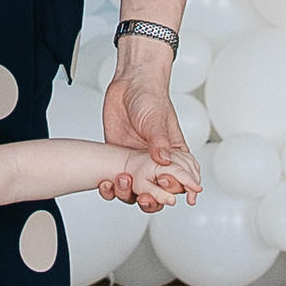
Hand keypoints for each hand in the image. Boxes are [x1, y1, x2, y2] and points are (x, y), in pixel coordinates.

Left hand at [102, 51, 200, 202]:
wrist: (127, 85)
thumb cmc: (150, 97)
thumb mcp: (156, 119)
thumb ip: (159, 140)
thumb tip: (164, 160)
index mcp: (174, 154)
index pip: (180, 181)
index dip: (175, 191)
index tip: (169, 195)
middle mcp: (155, 163)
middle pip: (157, 194)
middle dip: (152, 200)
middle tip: (144, 196)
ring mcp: (136, 163)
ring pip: (135, 192)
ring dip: (128, 195)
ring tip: (121, 182)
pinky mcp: (118, 160)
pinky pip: (116, 182)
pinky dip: (110, 189)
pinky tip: (105, 184)